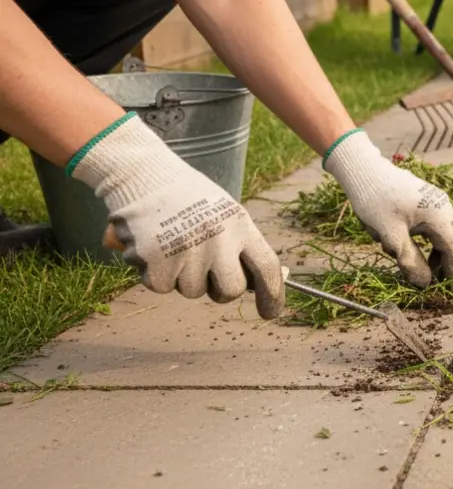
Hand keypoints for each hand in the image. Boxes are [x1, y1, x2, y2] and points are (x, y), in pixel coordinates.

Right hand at [70, 114, 286, 317]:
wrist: (142, 175)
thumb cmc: (187, 197)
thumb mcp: (224, 213)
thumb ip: (241, 245)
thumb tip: (266, 281)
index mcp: (239, 224)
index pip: (266, 267)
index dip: (272, 294)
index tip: (270, 313)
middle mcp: (217, 239)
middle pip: (231, 290)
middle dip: (220, 290)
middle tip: (206, 272)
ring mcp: (186, 251)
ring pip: (192, 291)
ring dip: (182, 277)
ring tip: (173, 244)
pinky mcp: (156, 261)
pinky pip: (161, 287)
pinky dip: (154, 274)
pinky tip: (153, 247)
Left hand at [323, 130, 452, 286]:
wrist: (364, 171)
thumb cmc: (374, 202)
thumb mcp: (389, 234)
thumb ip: (409, 259)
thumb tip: (425, 284)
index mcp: (438, 216)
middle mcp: (444, 207)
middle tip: (452, 282)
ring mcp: (439, 201)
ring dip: (448, 252)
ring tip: (432, 271)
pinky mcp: (430, 200)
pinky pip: (444, 224)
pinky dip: (440, 241)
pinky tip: (423, 252)